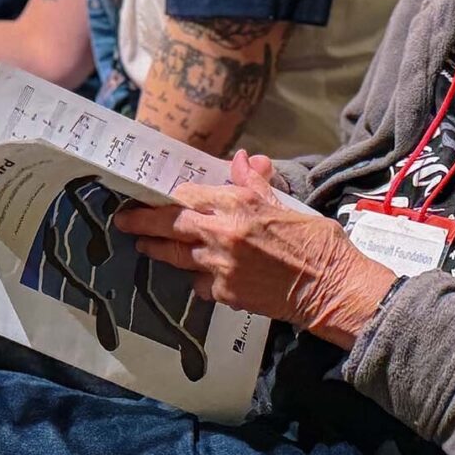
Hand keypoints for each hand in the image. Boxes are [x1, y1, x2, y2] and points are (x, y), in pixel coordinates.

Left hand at [115, 150, 395, 348]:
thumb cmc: (314, 241)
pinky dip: (196, 275)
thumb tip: (242, 159)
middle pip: (170, 224)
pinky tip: (197, 272)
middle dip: (142, 221)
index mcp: (238, 205)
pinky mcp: (225, 294)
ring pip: (177, 256)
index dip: (164, 195)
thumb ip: (254, 183)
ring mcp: (221, 267)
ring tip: (143, 245)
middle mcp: (223, 234)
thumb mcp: (284, 203)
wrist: (332, 287)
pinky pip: (199, 282)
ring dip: (158, 249)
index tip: (147, 195)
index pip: (187, 195)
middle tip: (123, 219)